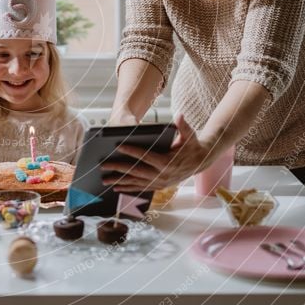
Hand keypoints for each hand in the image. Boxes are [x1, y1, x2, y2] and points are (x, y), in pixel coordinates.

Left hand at [100, 114, 218, 191]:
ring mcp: (160, 183)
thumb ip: (183, 126)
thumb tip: (179, 116)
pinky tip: (117, 188)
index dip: (131, 150)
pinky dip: (128, 188)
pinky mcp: (158, 186)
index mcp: (167, 162)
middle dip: (119, 168)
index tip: (118, 146)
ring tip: (105, 179)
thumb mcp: (190, 134)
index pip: (145, 156)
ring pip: (136, 182)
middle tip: (103, 165)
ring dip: (120, 181)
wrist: (201, 162)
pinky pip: (141, 188)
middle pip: (136, 171)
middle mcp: (162, 175)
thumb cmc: (192, 145)